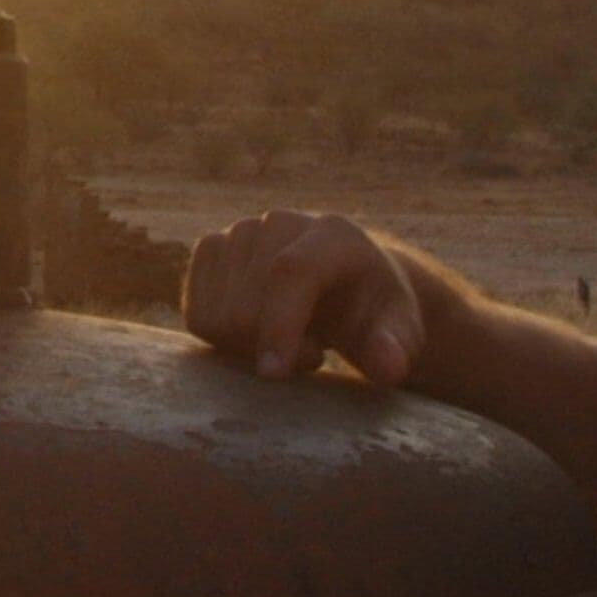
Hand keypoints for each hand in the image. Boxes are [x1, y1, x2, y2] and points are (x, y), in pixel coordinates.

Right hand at [181, 211, 424, 385]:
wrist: (348, 286)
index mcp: (334, 235)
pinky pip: (196, 314)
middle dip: (272, 349)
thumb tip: (388, 365)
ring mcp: (240, 232)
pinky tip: (257, 331)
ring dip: (246, 347)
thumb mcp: (400, 332)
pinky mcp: (211, 249)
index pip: (291, 272)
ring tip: (287, 340)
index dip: (278, 325)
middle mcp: (281, 223)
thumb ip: (396, 348)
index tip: (274, 373)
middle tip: (313, 357)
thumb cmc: (375, 314)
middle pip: (246, 305)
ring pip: (216, 314)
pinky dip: (220, 337)